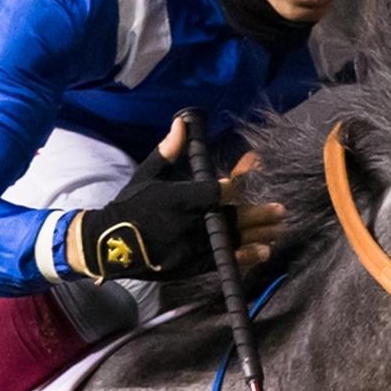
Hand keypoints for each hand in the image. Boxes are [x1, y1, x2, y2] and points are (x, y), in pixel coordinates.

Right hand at [66, 122, 286, 279]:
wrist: (109, 245)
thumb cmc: (130, 205)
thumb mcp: (147, 175)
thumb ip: (168, 151)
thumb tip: (182, 123)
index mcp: (175, 199)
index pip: (211, 192)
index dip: (232, 185)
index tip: (251, 174)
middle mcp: (185, 224)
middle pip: (228, 218)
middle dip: (257, 214)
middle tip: (281, 210)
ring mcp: (188, 248)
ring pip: (229, 241)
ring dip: (257, 235)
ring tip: (279, 230)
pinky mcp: (189, 266)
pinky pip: (221, 261)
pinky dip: (243, 257)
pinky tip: (262, 252)